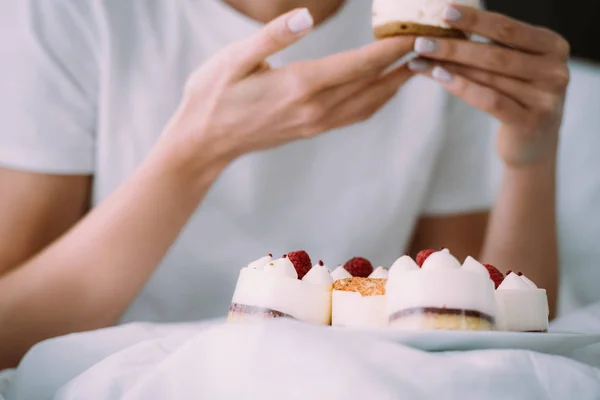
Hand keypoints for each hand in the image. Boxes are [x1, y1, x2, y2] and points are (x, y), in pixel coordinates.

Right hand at [165, 8, 413, 164]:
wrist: (203, 143)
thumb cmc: (212, 95)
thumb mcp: (234, 59)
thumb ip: (273, 37)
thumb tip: (308, 16)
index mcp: (300, 86)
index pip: (361, 64)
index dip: (393, 47)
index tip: (420, 32)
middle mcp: (315, 108)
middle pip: (374, 84)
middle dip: (405, 63)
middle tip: (432, 43)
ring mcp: (315, 123)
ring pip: (370, 102)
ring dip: (397, 83)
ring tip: (418, 63)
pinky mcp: (312, 129)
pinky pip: (356, 114)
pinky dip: (378, 99)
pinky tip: (385, 88)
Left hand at [408, 5, 569, 166]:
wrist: (533, 145)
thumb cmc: (517, 99)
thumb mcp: (514, 68)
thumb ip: (493, 48)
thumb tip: (446, 27)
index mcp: (553, 47)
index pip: (509, 29)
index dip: (476, 19)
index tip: (445, 12)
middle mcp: (555, 70)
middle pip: (495, 54)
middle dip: (454, 46)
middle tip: (422, 41)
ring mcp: (546, 98)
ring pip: (488, 77)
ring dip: (450, 67)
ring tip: (419, 60)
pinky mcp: (530, 122)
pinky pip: (489, 100)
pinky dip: (461, 87)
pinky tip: (439, 77)